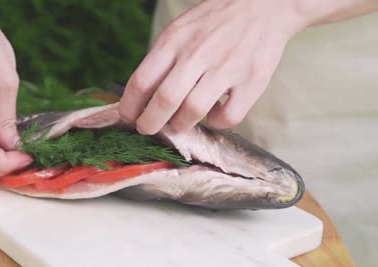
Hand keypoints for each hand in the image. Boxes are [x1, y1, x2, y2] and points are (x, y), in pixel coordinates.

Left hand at [119, 0, 304, 133]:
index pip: (141, 81)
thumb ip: (162, 59)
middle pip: (164, 100)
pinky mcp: (252, 81)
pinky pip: (228, 116)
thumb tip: (142, 96)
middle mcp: (198, 53)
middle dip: (149, 123)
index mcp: (174, 40)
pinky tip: (213, 114)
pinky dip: (216, 122)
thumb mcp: (180, 30)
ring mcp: (226, 67)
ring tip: (178, 124)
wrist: (262, 4)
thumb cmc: (214, 21)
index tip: (128, 118)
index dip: (129, 107)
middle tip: (147, 129)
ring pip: (193, 110)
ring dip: (181, 125)